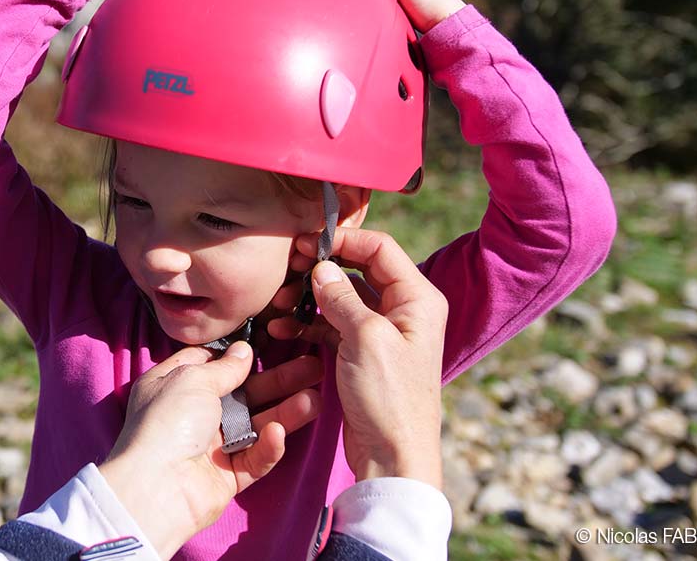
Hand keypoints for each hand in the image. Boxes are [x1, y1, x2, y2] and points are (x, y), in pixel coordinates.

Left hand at [99, 343, 321, 557]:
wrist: (157, 488)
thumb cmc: (168, 423)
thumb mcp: (193, 380)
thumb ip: (224, 367)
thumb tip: (243, 349)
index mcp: (173, 385)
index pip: (208, 363)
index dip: (236, 354)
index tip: (269, 342)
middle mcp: (193, 414)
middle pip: (243, 393)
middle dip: (278, 381)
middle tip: (313, 367)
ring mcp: (211, 446)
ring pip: (256, 424)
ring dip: (285, 412)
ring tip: (316, 398)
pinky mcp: (228, 476)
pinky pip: (255, 458)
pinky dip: (267, 446)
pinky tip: (279, 433)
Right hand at [272, 228, 446, 487]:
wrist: (393, 455)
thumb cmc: (389, 398)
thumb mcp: (365, 338)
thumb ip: (342, 297)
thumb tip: (321, 268)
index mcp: (417, 298)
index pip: (380, 248)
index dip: (343, 240)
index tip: (307, 243)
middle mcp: (403, 310)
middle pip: (358, 270)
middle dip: (321, 269)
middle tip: (289, 269)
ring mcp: (382, 333)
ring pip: (341, 299)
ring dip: (309, 299)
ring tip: (279, 304)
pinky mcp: (362, 354)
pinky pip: (333, 326)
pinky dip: (309, 325)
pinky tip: (282, 330)